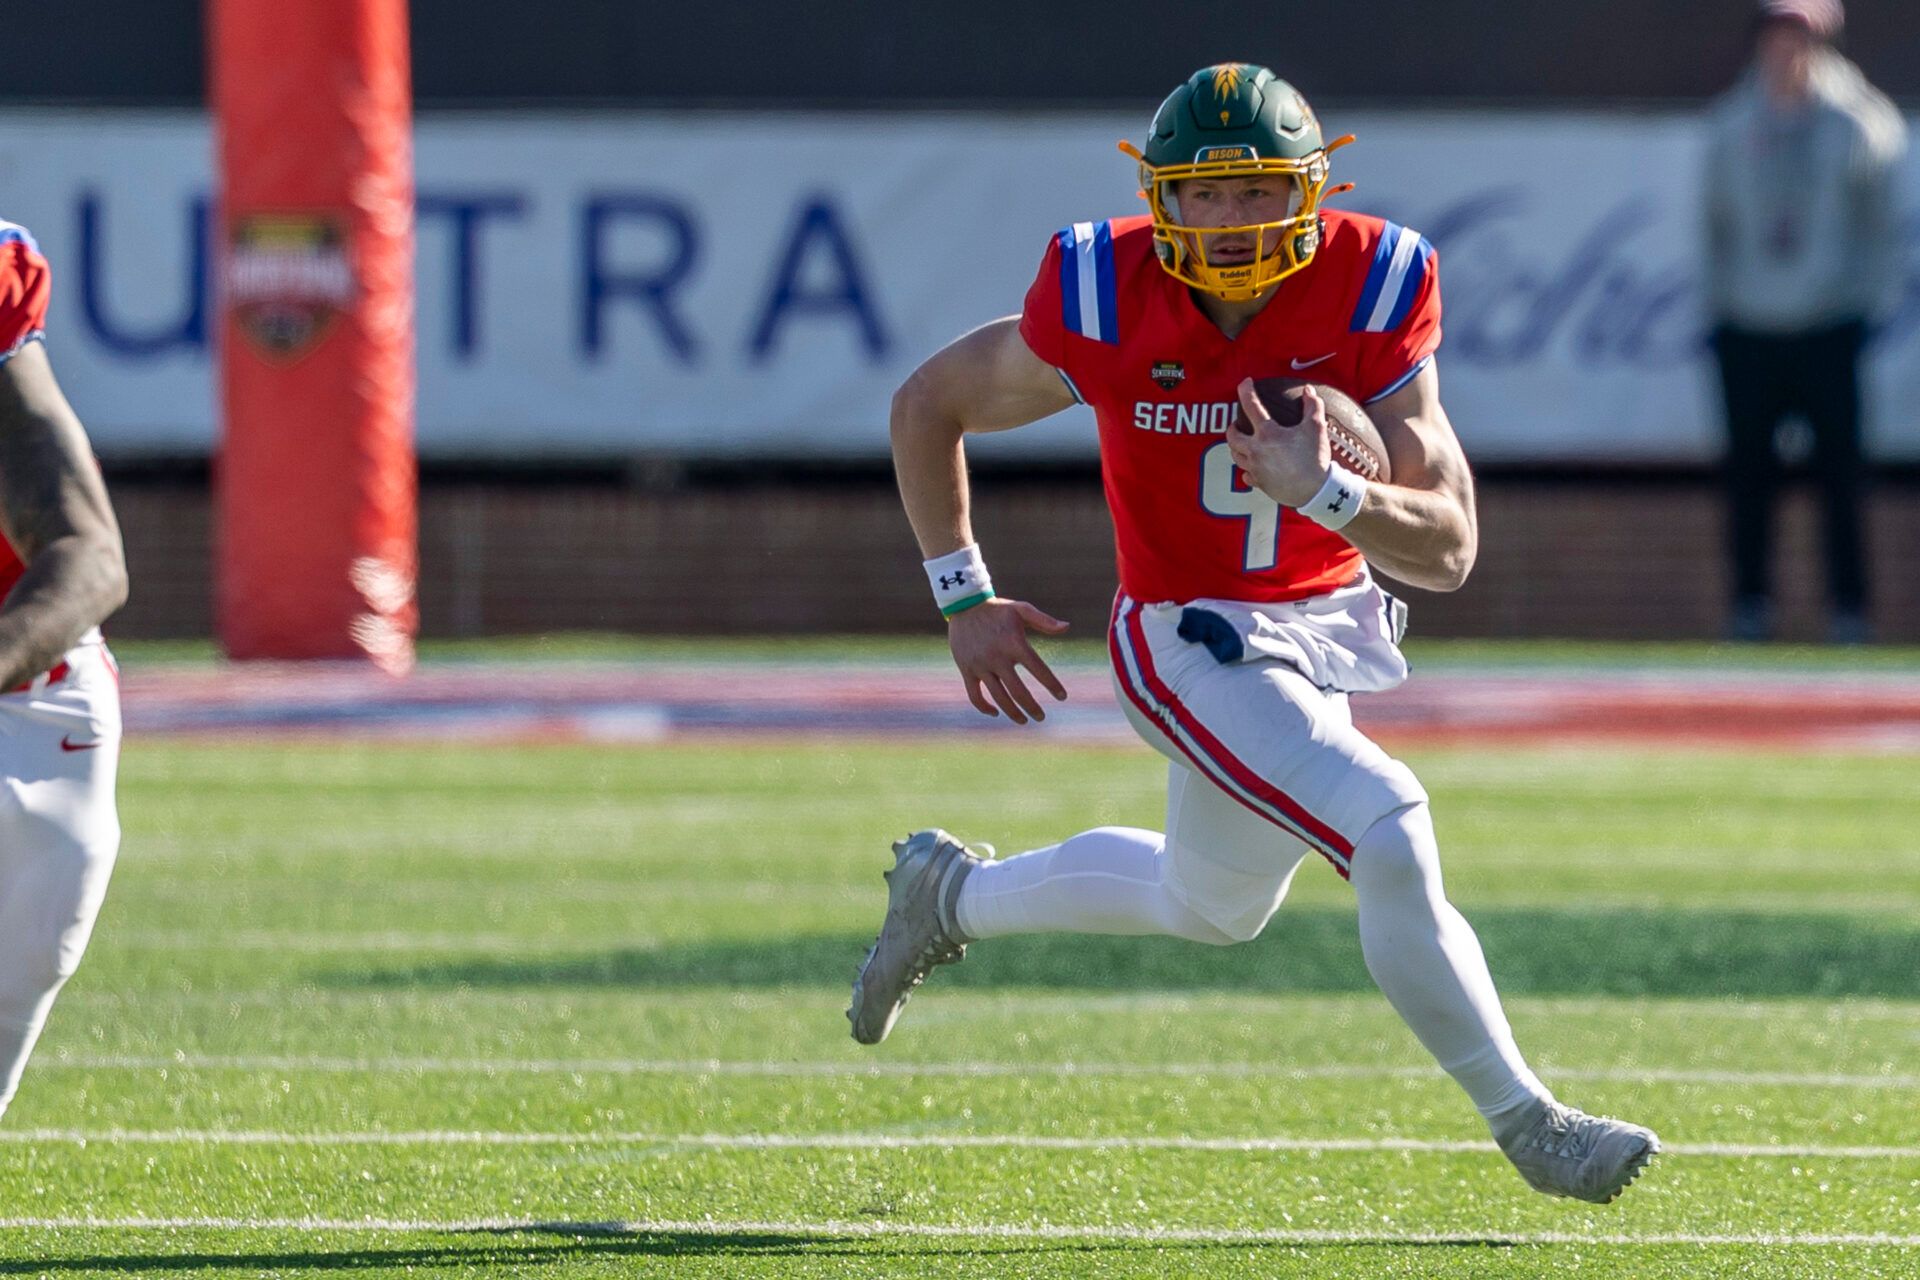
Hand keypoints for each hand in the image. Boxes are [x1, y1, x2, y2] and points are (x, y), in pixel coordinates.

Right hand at [947, 597, 1069, 723]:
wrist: (963, 605)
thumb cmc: (997, 609)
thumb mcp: (1021, 609)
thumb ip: (1044, 620)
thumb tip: (1067, 627)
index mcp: (1014, 643)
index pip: (1038, 669)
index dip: (1052, 685)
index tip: (1062, 697)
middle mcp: (997, 657)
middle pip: (1018, 691)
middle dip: (1032, 708)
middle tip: (1041, 717)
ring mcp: (980, 665)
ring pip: (998, 697)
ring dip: (1012, 713)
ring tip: (1023, 721)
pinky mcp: (966, 670)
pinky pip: (974, 695)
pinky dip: (984, 708)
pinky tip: (996, 712)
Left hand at [1229, 378, 1330, 508]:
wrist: (1315, 491)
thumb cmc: (1315, 458)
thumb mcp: (1317, 427)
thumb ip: (1312, 405)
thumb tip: (1308, 390)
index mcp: (1268, 434)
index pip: (1251, 406)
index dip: (1246, 391)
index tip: (1245, 383)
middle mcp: (1256, 450)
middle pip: (1232, 436)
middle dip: (1232, 427)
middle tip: (1238, 423)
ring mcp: (1255, 468)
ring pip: (1236, 456)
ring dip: (1236, 447)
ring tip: (1243, 443)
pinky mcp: (1259, 483)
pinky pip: (1246, 476)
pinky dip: (1247, 470)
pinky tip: (1253, 468)